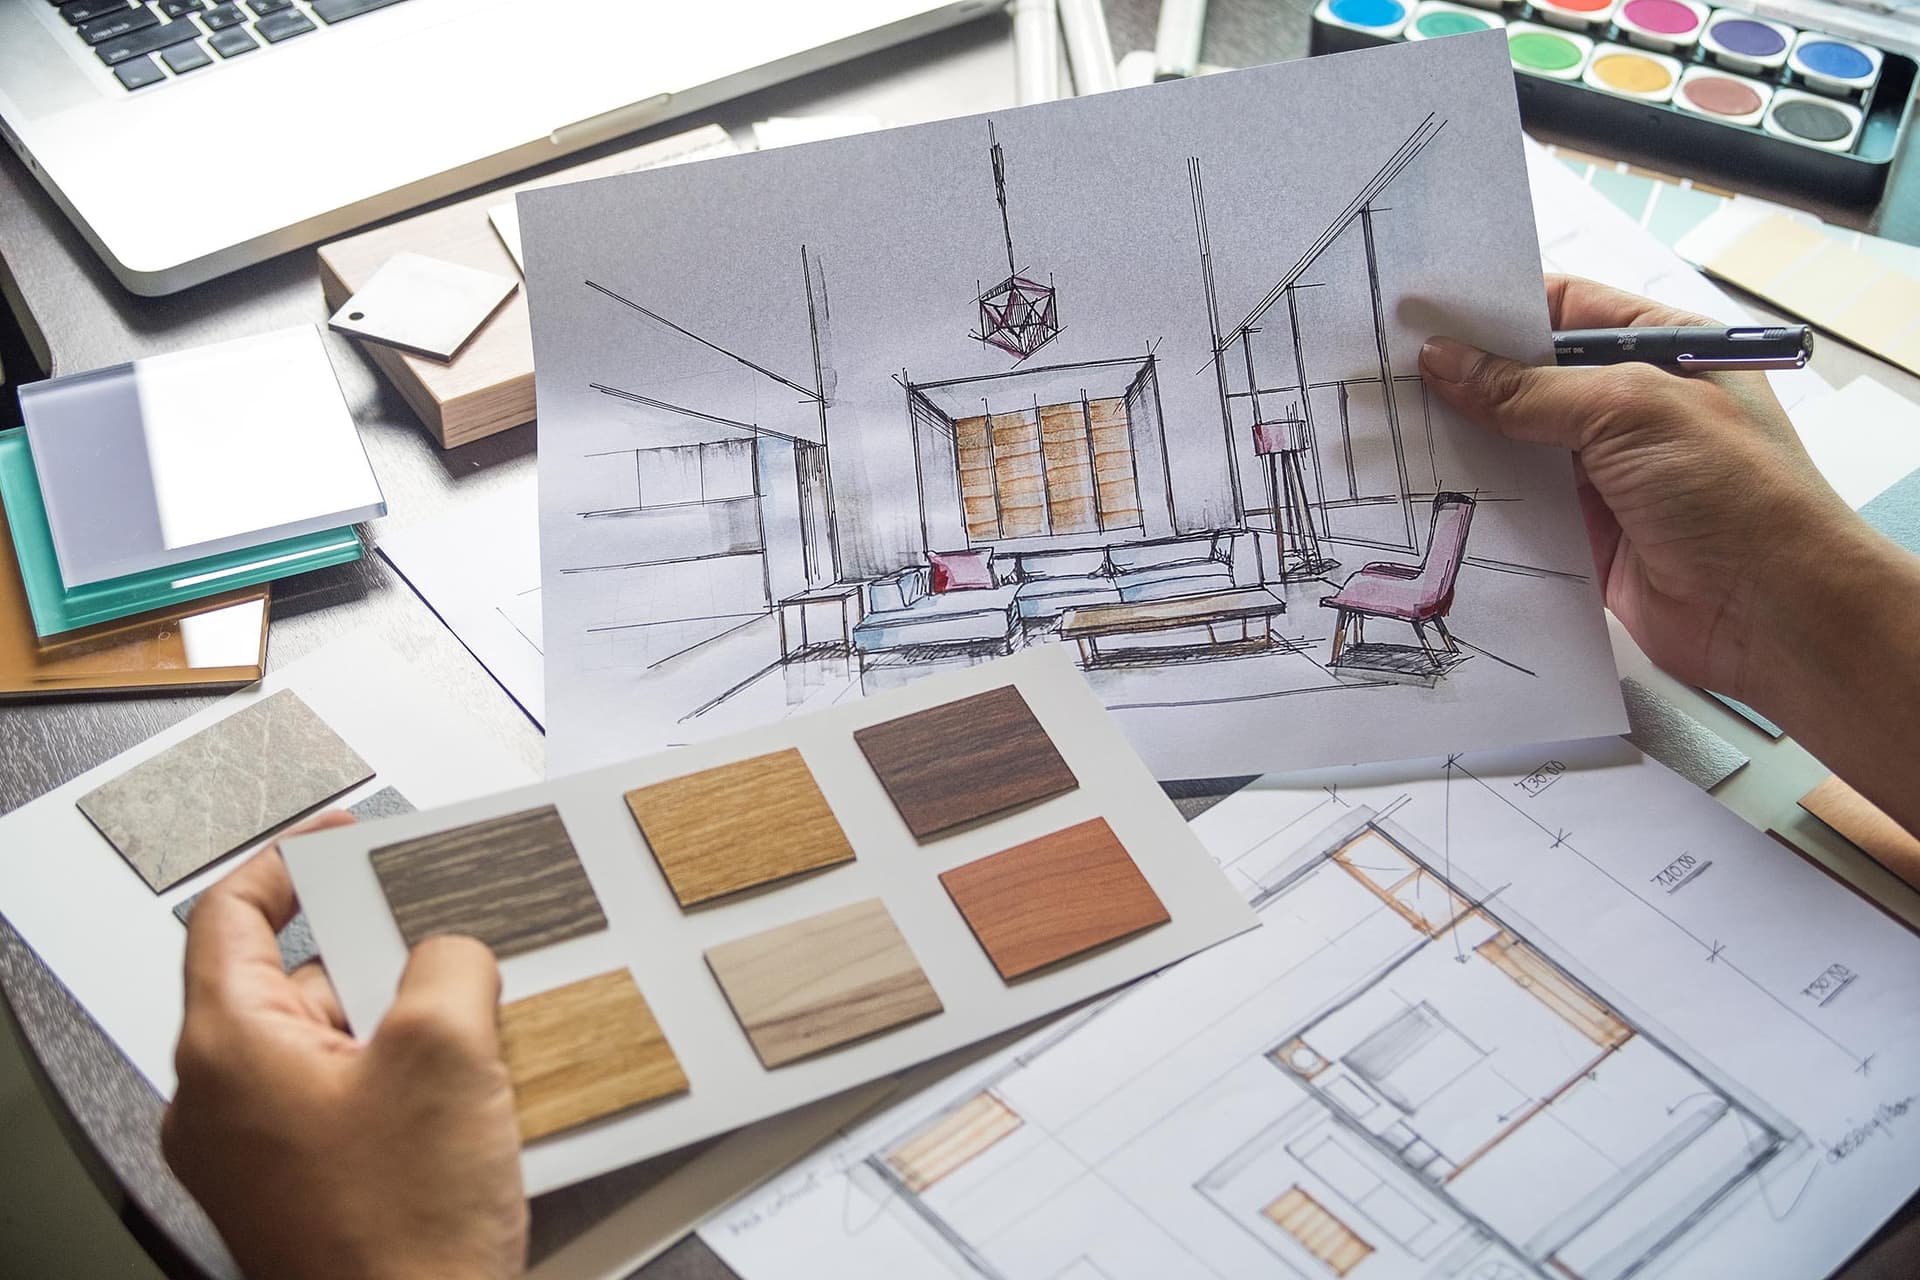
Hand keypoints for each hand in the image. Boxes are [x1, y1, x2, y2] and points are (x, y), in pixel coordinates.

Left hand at [163, 815, 527, 1279]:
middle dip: (385, 962)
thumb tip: (450, 952)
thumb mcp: (447, 1052)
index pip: (228, 918)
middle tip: (452, 954)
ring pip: (337, 1046)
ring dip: (408, 1032)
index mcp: (228, 1050)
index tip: (342, 842)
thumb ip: (448, 964)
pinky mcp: (304, 1189)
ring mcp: (260, 1153)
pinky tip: (471, 1104)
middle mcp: (224, 1101)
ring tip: (476, 1048)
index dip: (289, 866)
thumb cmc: (401, 1235)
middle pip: (300, 983)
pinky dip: (407, 1087)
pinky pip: (352, 1104)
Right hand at [1418, 274, 1854, 704]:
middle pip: (1528, 378)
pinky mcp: (1585, 535)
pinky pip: (1517, 510)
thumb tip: (1443, 363)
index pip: (1562, 308)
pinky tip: (1420, 493)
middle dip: (1462, 377)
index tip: (1420, 314)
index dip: (1492, 309)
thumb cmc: (1735, 493)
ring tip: (1384, 427)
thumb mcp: (1631, 411)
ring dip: (1459, 442)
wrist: (1776, 615)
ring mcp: (1606, 473)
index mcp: (1661, 349)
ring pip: (1513, 445)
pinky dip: (1475, 502)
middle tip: (1383, 371)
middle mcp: (1631, 406)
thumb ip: (1530, 389)